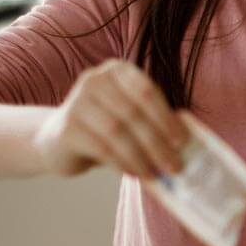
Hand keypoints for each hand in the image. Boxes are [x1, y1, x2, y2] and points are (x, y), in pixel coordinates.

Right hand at [32, 59, 188, 178]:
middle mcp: (95, 80)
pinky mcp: (67, 128)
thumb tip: (186, 142)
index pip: (147, 91)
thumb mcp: (130, 116)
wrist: (60, 140)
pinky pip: (101, 147)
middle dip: (158, 142)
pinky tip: (135, 173)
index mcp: (117, 70)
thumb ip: (153, 121)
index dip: (166, 117)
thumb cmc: (106, 127)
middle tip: (175, 166)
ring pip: (117, 131)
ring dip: (142, 157)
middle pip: (133, 113)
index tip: (183, 142)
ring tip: (156, 174)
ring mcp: (77, 102)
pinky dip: (122, 163)